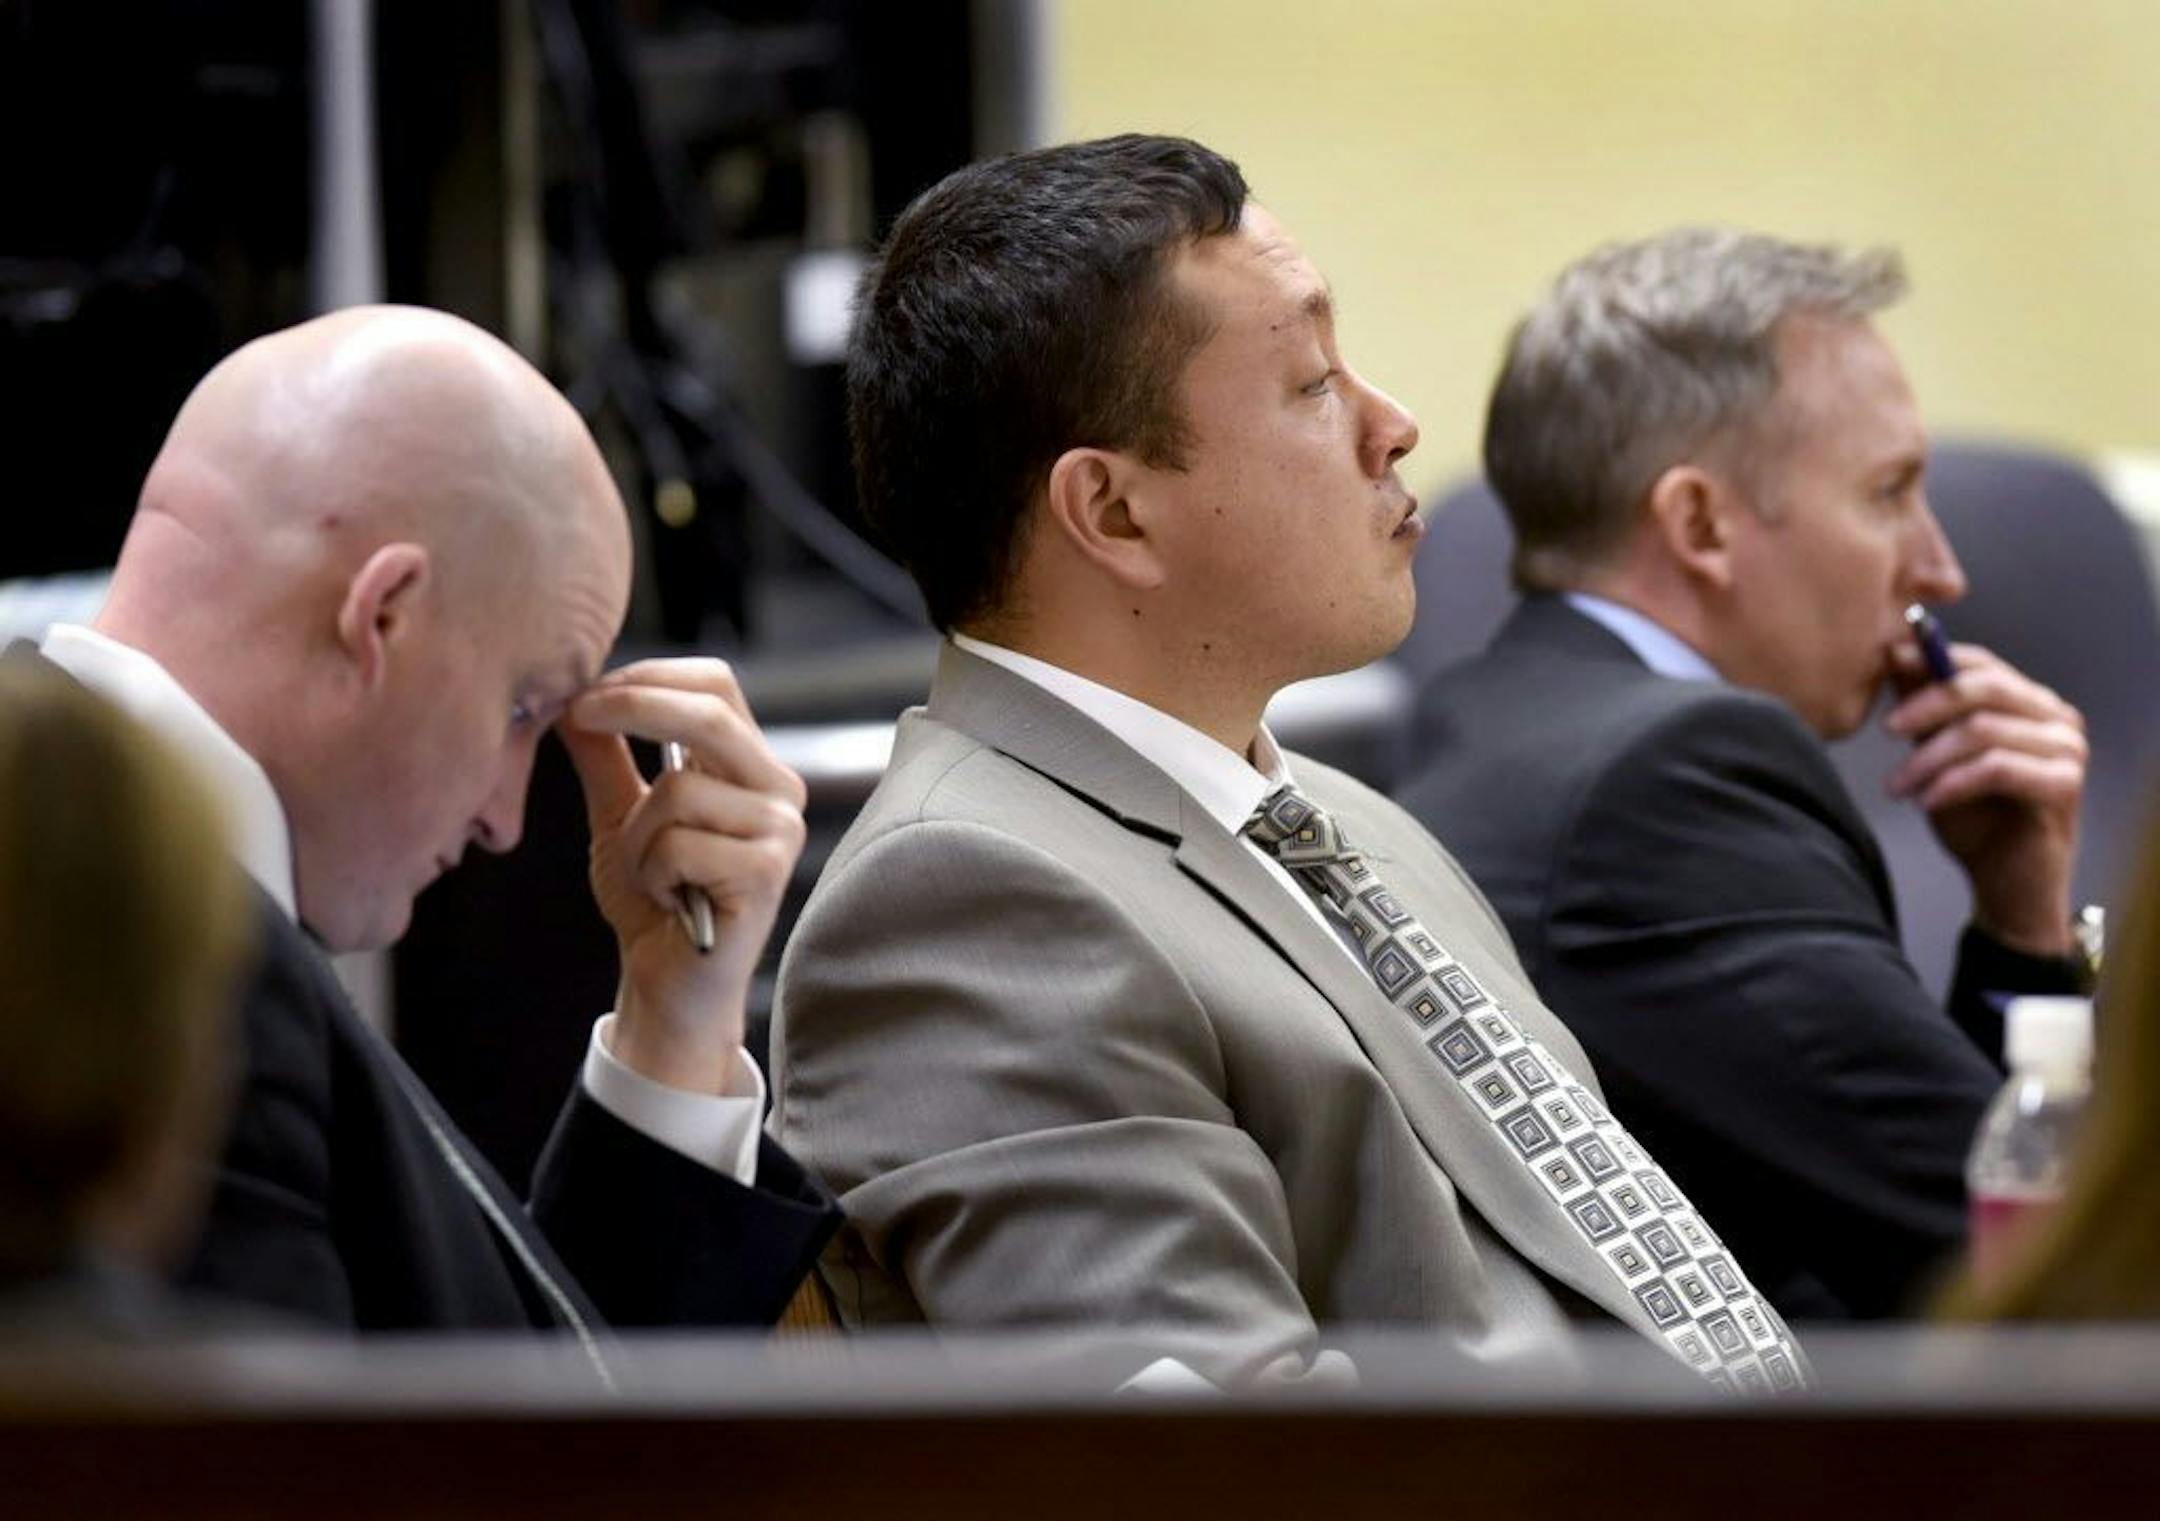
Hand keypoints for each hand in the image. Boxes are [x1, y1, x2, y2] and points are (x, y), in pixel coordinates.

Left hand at [557, 658, 807, 1093]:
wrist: (667, 984)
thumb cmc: (652, 903)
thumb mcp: (620, 817)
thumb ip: (606, 758)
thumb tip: (572, 699)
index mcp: (748, 765)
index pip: (714, 683)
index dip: (649, 675)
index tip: (587, 695)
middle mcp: (777, 788)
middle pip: (709, 712)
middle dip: (633, 705)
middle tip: (575, 714)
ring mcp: (780, 829)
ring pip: (679, 791)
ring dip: (636, 838)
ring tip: (650, 875)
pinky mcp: (767, 872)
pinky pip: (680, 845)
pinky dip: (652, 874)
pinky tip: (671, 899)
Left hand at [1883, 641, 2084, 955]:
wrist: (2005, 884)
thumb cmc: (1973, 818)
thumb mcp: (1936, 755)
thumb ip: (1924, 708)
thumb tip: (1895, 653)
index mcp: (2029, 702)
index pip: (1982, 665)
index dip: (1933, 658)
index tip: (1888, 662)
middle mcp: (2055, 717)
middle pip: (1984, 689)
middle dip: (1926, 706)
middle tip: (1886, 729)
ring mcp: (2066, 748)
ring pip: (1984, 730)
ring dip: (1929, 758)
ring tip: (1898, 786)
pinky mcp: (2065, 784)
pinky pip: (1997, 768)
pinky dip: (1953, 782)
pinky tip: (1926, 801)